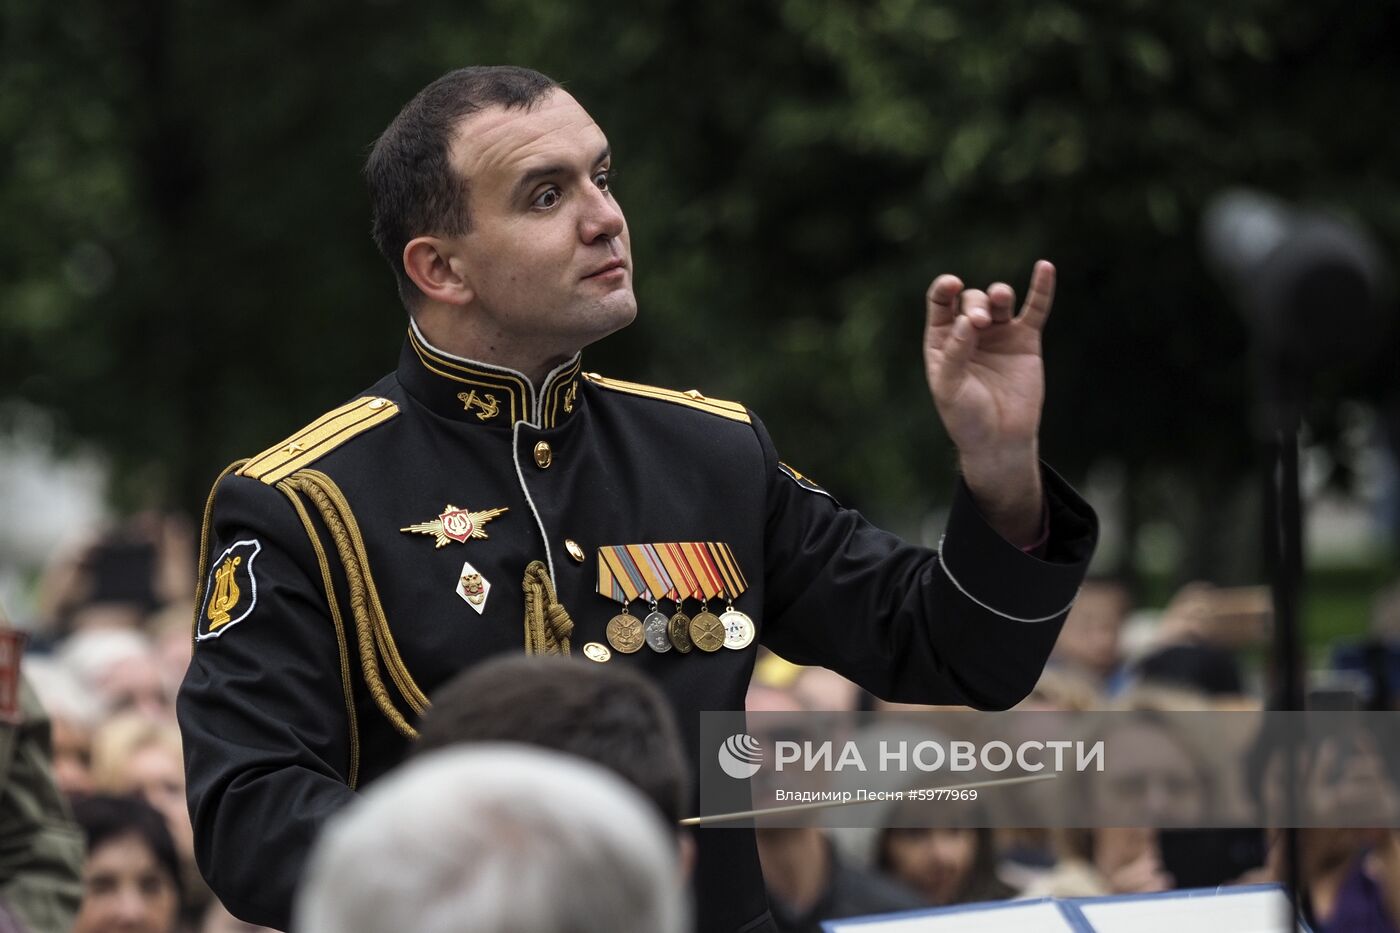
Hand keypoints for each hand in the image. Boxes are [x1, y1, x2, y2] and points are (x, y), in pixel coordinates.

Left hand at [924, 260, 1055, 543]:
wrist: (1000, 441)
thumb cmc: (966, 417)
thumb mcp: (950, 389)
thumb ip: (955, 354)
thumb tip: (968, 321)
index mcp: (942, 340)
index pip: (940, 302)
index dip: (944, 288)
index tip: (952, 285)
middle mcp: (969, 331)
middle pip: (971, 299)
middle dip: (976, 305)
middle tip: (979, 325)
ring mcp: (999, 334)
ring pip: (998, 299)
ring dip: (998, 294)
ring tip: (1000, 301)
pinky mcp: (1026, 340)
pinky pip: (1035, 309)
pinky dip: (1041, 288)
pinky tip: (1046, 267)